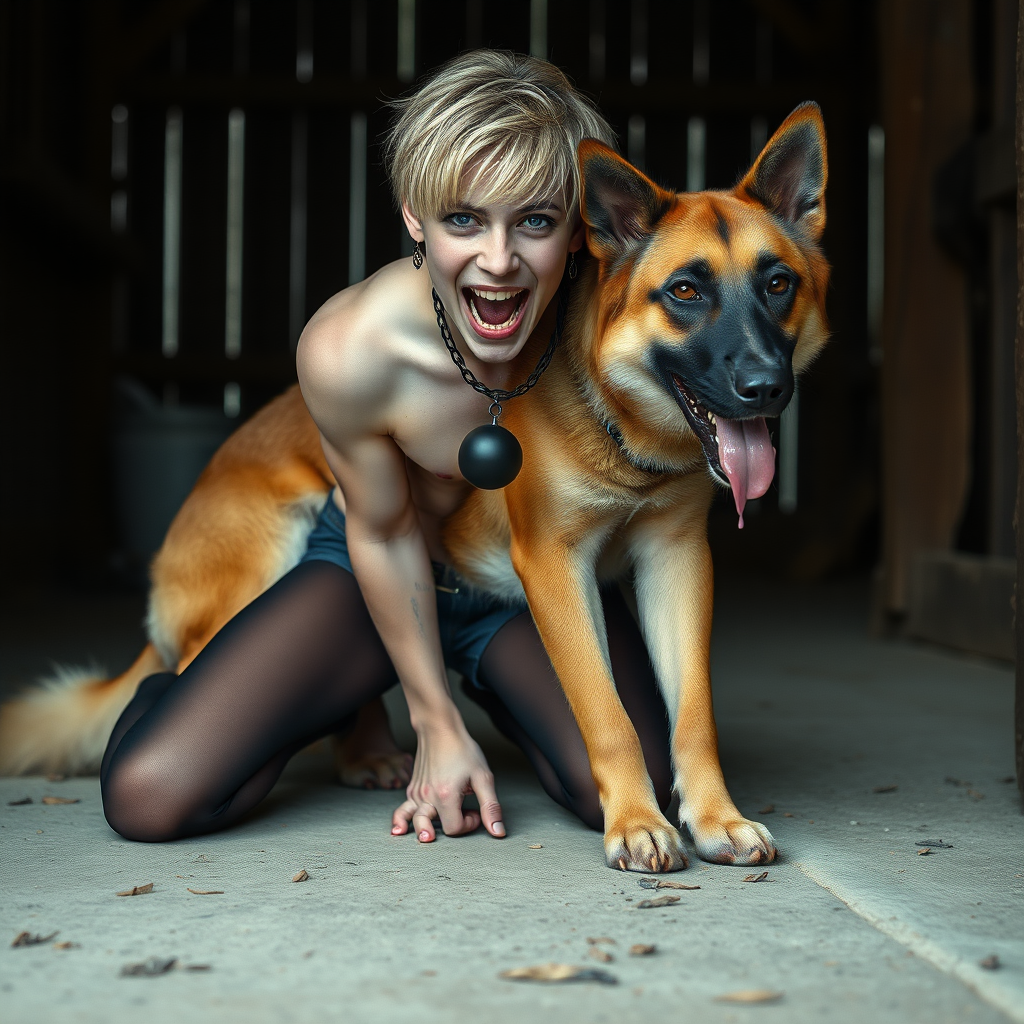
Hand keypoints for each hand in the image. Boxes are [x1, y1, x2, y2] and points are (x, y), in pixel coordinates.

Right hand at [391, 721, 504, 841]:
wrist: (440, 728)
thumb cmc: (462, 749)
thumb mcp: (483, 777)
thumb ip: (490, 807)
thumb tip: (497, 832)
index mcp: (445, 796)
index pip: (454, 829)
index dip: (468, 824)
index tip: (475, 810)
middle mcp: (427, 796)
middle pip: (428, 829)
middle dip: (442, 832)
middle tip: (453, 824)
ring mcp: (417, 792)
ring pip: (412, 820)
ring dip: (418, 828)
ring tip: (420, 836)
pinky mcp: (413, 787)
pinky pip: (404, 808)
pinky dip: (403, 818)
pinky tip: (400, 827)